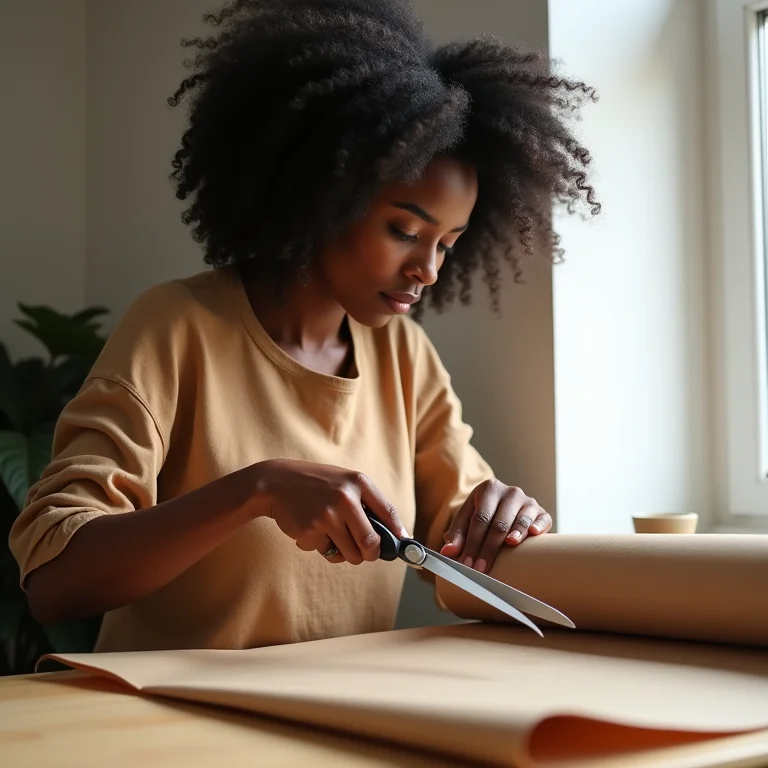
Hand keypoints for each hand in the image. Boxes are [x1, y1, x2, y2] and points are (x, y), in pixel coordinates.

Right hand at [255, 459, 407, 564]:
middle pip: (371, 543)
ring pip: (351, 554)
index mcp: (358, 482)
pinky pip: (328, 553)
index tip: (403, 546)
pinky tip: (313, 530)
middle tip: (365, 552)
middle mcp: (346, 498)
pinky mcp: (311, 532)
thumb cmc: (315, 484)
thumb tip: (397, 534)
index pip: (389, 513)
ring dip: (346, 552)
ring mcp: (327, 516)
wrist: (276, 483)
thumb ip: (367, 503)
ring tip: (333, 535)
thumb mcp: (344, 482)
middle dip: (370, 554)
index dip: (398, 534)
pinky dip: (323, 548)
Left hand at [440, 479, 551, 572]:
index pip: (479, 518)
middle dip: (489, 547)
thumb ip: (456, 535)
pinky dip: (539, 525)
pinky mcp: (541, 511)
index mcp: (488, 489)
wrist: (503, 507)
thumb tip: (448, 551)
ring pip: (521, 519)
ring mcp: (528, 501)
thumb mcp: (466, 520)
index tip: (467, 563)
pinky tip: (534, 534)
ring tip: (509, 545)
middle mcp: (510, 492)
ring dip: (515, 533)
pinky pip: (543, 518)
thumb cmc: (482, 515)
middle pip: (499, 522)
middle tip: (482, 568)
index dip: (472, 542)